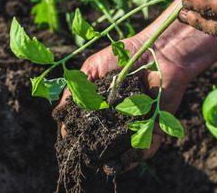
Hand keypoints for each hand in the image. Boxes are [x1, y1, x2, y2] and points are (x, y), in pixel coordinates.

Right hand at [55, 31, 193, 173]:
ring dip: (117, 161)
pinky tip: (127, 158)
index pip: (90, 127)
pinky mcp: (157, 125)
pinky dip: (138, 156)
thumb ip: (75, 90)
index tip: (72, 145)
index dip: (80, 138)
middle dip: (98, 154)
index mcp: (104, 105)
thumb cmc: (124, 55)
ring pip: (126, 149)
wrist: (156, 50)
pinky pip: (148, 146)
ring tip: (109, 166)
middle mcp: (120, 117)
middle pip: (107, 142)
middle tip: (90, 160)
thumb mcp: (92, 68)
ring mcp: (138, 122)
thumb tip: (60, 117)